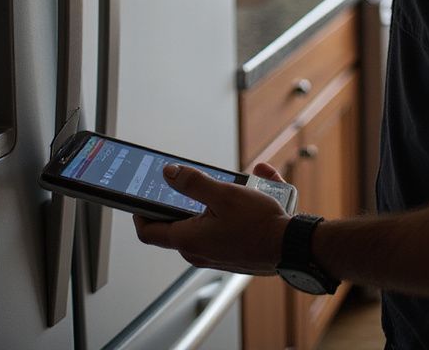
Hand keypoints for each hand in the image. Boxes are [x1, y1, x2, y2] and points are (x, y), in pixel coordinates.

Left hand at [134, 161, 290, 274]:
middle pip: (175, 224)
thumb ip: (192, 183)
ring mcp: (214, 254)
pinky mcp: (229, 253)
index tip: (136, 197)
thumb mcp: (223, 195)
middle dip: (181, 200)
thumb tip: (168, 173)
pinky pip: (220, 227)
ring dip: (210, 202)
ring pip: (201, 223)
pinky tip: (248, 195)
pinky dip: (228, 210)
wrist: (291, 248)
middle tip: (186, 182)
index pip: (149, 231)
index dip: (138, 213)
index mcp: (189, 240)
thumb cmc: (260, 225)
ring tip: (229, 186)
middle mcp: (198, 251)